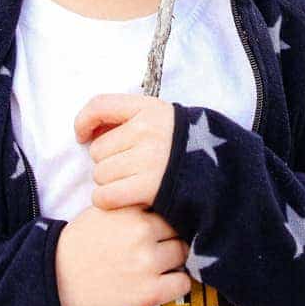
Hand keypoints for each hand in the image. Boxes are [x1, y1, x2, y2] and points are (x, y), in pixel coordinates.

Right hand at [54, 206, 190, 305]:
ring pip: (183, 254)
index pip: (166, 204)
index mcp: (129, 210)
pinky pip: (183, 283)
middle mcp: (141, 233)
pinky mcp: (150, 292)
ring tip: (156, 267)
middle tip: (157, 249)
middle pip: (178, 230)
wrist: (56, 283)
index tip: (158, 226)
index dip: (163, 216)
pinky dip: (177, 284)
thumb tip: (158, 195)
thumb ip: (129, 203)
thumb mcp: (100, 212)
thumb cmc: (79, 246)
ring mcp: (147, 262)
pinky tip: (162, 284)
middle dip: (170, 238)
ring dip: (174, 261)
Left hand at [74, 93, 174, 210]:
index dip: (83, 121)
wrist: (222, 177)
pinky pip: (105, 196)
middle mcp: (147, 130)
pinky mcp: (150, 187)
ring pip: (100, 174)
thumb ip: (130, 120)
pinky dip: (108, 201)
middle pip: (97, 150)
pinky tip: (123, 199)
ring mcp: (149, 159)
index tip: (82, 136)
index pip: (100, 105)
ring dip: (109, 183)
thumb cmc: (184, 150)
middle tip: (128, 168)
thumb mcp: (164, 121)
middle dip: (107, 161)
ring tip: (131, 183)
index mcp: (150, 109)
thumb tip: (88, 132)